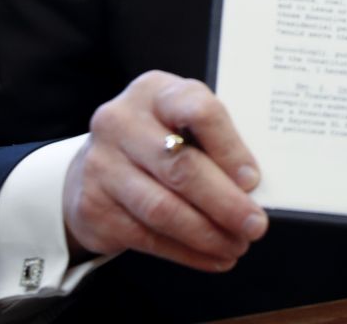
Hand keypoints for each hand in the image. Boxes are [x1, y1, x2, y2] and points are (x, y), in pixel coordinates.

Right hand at [63, 70, 268, 271]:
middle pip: (181, 166)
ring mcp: (101, 164)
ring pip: (162, 208)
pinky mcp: (92, 205)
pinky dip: (184, 251)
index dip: (229, 148)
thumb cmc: (157, 137)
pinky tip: (209, 256)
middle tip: (254, 225)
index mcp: (155, 91)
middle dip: (224, 202)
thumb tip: (249, 186)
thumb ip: (213, 141)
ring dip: (205, 234)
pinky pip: (145, 236)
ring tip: (235, 246)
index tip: (253, 179)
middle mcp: (122, 121)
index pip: (198, 110)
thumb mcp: (183, 121)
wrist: (95, 162)